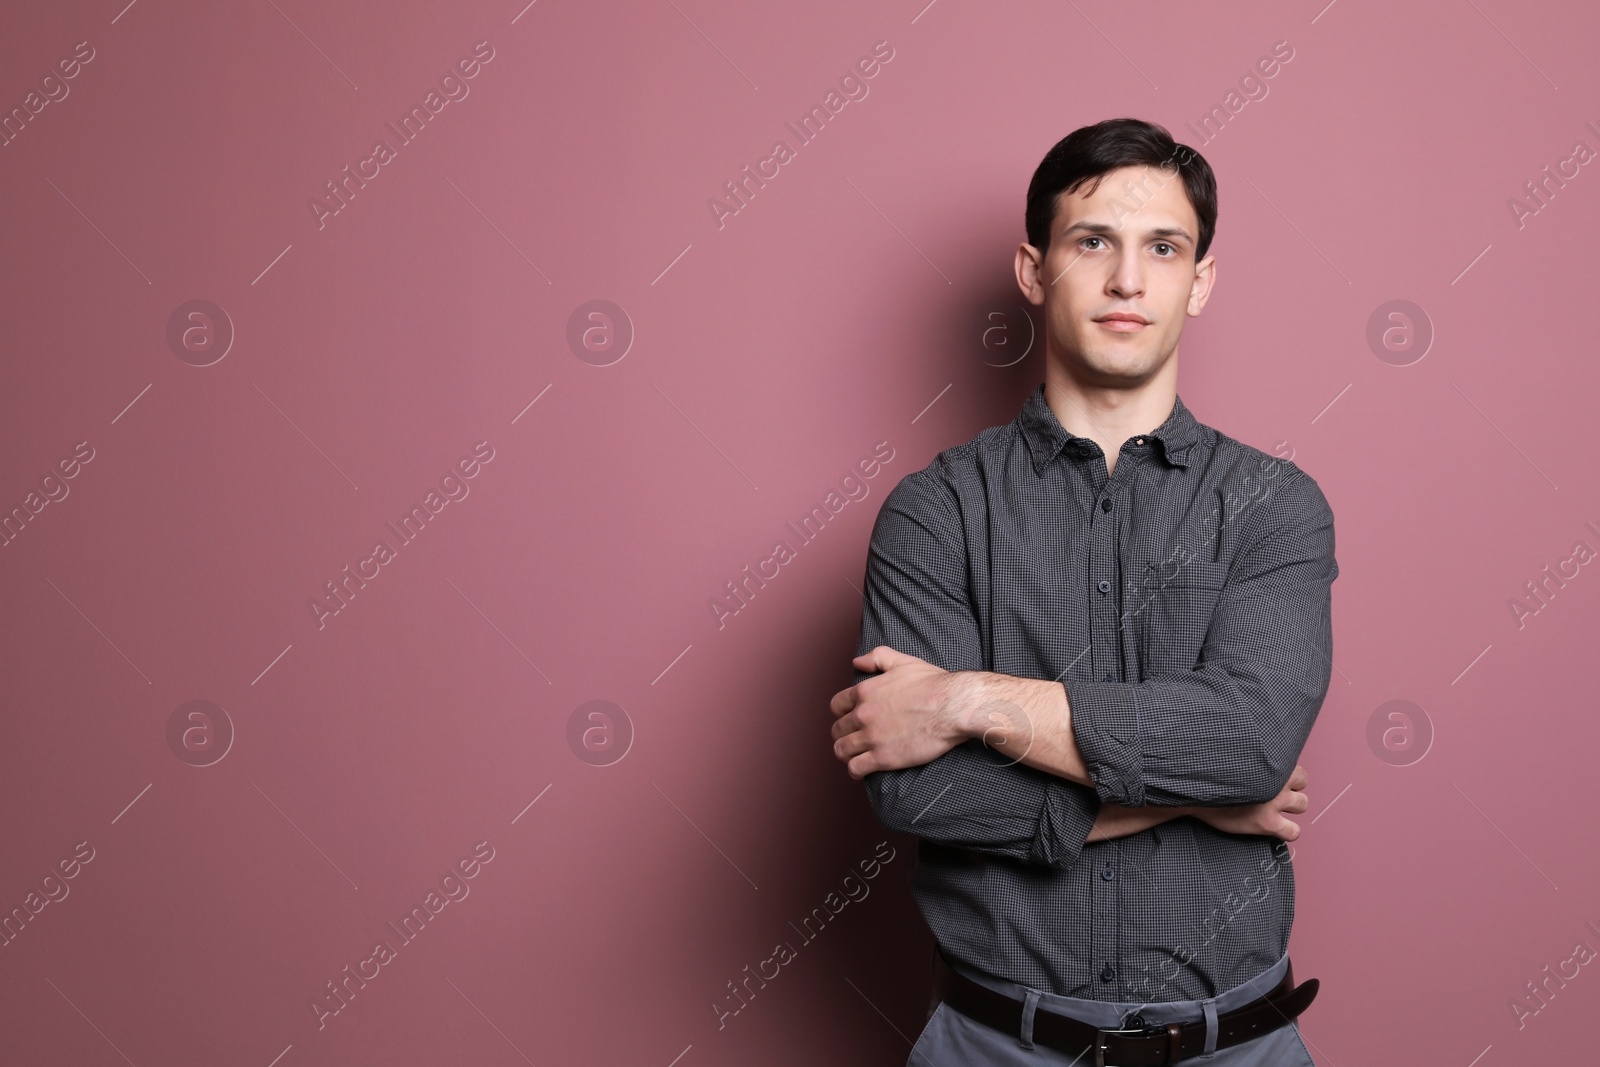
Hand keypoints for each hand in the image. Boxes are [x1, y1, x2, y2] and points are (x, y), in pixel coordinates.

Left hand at [829, 647, 970, 780]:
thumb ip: (877, 658)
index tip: (851, 719)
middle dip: (844, 735)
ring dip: (847, 754)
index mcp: (864, 692)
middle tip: (855, 739)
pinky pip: (855, 768)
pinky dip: (855, 770)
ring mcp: (871, 737)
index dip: (842, 714)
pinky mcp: (883, 758)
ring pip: (841, 750)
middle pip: (837, 730)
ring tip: (856, 756)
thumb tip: (857, 662)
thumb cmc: (932, 684)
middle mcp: (863, 714)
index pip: (836, 706)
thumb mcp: (902, 662)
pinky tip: (863, 769)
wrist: (952, 706)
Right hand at [1190, 764, 1308, 841]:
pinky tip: (1276, 829)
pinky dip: (1288, 832)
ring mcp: (1273, 802)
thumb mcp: (1234, 760)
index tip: (1274, 780)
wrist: (1195, 793)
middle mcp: (1276, 781)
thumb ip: (1253, 759)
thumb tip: (1258, 754)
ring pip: (1302, 805)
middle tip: (1275, 794)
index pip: (1296, 768)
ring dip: (1292, 808)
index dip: (1286, 776)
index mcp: (1269, 763)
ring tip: (1275, 809)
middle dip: (1292, 788)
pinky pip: (1294, 832)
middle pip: (1303, 783)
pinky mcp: (1267, 823)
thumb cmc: (1211, 775)